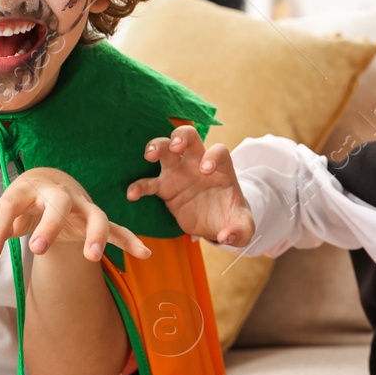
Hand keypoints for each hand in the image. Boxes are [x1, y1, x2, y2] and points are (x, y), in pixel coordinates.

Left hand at [0, 166, 151, 270]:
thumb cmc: (21, 205)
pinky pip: (117, 227)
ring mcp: (81, 205)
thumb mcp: (3, 218)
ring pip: (94, 214)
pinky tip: (144, 254)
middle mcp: (56, 194)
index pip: (9, 207)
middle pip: (58, 204)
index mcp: (26, 190)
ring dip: (95, 234)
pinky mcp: (96, 217)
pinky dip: (130, 239)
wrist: (48, 182)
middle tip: (36, 249)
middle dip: (49, 226)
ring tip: (92, 257)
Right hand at [126, 125, 254, 246]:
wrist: (218, 226)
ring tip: (149, 155)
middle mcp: (198, 164)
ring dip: (156, 146)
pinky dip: (139, 186)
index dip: (212, 156)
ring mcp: (180, 174)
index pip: (218, 152)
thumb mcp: (243, 228)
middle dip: (181, 137)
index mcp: (221, 169)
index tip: (206, 170)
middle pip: (189, 138)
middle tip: (175, 146)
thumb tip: (227, 237)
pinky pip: (148, 183)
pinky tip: (132, 195)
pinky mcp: (165, 188)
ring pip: (165, 150)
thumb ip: (240, 232)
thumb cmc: (232, 219)